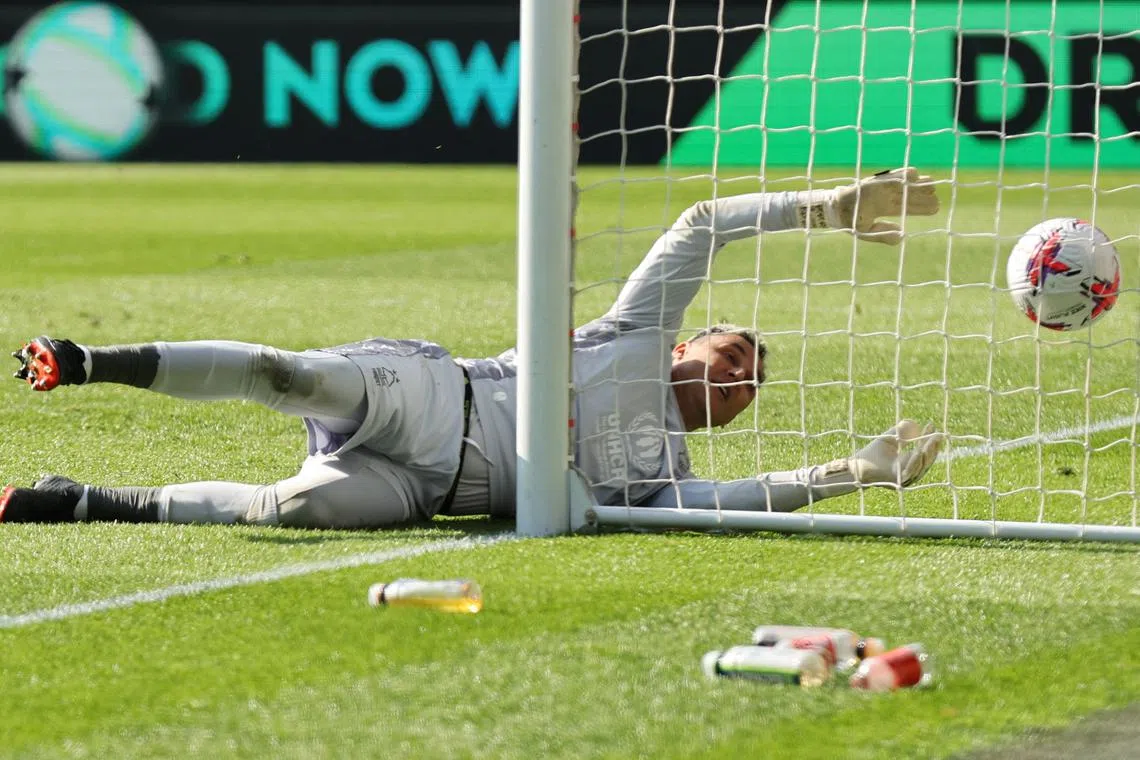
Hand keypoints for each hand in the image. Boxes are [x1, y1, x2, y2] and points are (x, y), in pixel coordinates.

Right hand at [797, 168, 939, 244]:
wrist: (834, 211)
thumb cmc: (850, 222)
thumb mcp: (867, 233)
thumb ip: (884, 235)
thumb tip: (902, 236)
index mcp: (885, 209)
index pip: (907, 208)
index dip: (921, 208)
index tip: (936, 208)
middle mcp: (885, 197)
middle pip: (908, 196)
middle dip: (923, 195)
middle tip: (937, 195)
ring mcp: (881, 188)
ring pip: (903, 185)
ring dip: (917, 184)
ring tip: (931, 183)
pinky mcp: (874, 181)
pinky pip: (890, 176)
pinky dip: (902, 175)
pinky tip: (915, 174)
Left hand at [846, 420, 942, 487]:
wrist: (855, 467)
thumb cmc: (871, 454)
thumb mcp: (888, 439)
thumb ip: (900, 432)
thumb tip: (914, 423)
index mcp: (909, 465)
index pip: (924, 453)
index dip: (930, 441)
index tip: (932, 425)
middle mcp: (909, 474)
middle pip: (926, 461)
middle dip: (933, 447)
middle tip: (938, 434)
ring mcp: (904, 478)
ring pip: (921, 466)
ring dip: (928, 453)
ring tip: (932, 440)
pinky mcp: (897, 480)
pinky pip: (910, 471)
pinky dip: (915, 461)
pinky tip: (919, 451)